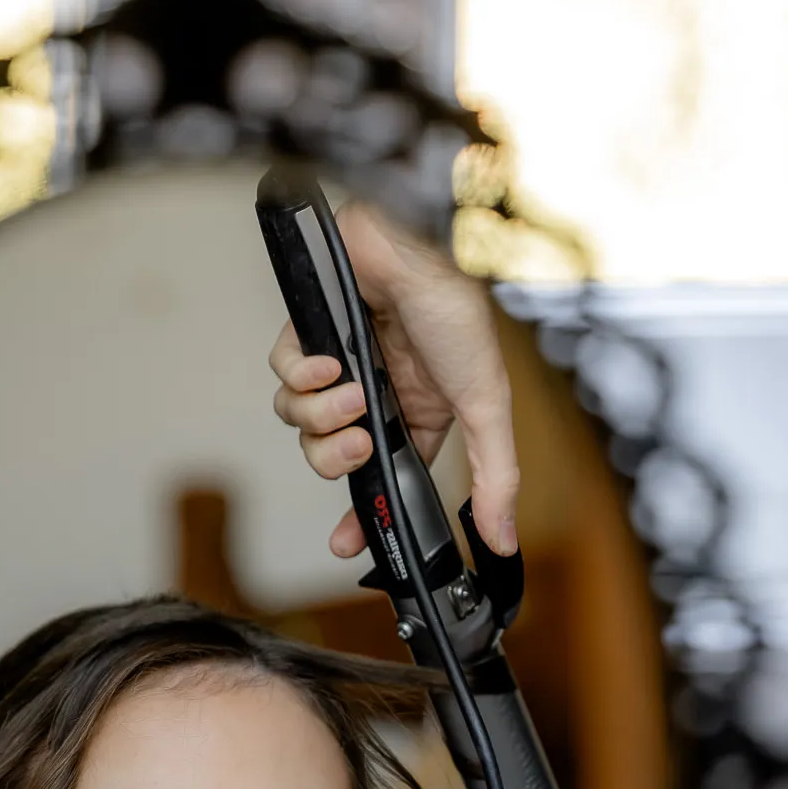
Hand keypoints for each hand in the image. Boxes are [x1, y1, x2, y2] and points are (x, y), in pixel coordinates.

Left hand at [269, 200, 519, 559]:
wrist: (420, 243)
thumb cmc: (457, 312)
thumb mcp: (486, 405)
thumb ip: (494, 476)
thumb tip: (503, 541)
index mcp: (415, 413)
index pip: (380, 477)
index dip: (361, 513)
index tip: (348, 544)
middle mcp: (374, 392)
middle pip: (330, 455)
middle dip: (336, 458)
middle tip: (358, 441)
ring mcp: (338, 363)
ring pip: (301, 420)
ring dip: (321, 415)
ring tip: (349, 392)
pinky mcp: (308, 332)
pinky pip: (284, 375)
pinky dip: (300, 375)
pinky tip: (327, 362)